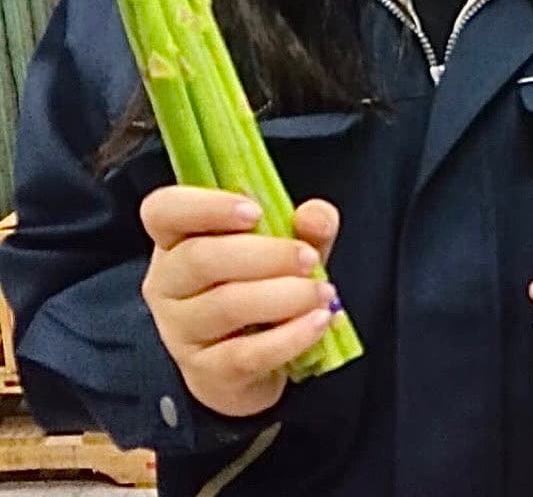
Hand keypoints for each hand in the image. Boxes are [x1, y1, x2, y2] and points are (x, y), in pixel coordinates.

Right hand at [140, 188, 340, 416]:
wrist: (255, 362)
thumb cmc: (261, 287)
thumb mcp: (286, 246)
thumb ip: (305, 224)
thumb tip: (317, 217)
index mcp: (176, 238)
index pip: (164, 211)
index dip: (205, 206)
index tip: (255, 211)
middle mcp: (167, 283)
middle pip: (201, 258)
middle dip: (265, 255)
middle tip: (309, 258)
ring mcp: (179, 331)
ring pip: (225, 306)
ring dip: (284, 295)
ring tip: (322, 292)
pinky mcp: (205, 372)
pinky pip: (246, 354)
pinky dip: (290, 336)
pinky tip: (319, 321)